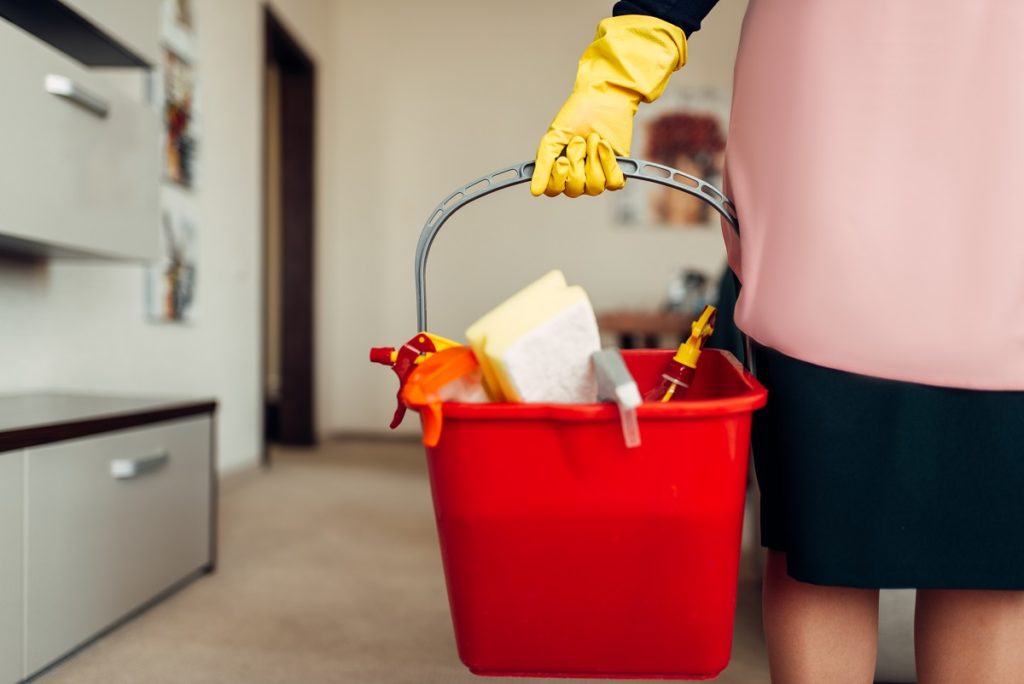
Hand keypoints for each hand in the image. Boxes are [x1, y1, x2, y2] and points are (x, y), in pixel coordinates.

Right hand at [530, 15, 686, 197]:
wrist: (603, 98)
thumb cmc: (576, 114)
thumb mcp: (554, 138)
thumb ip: (543, 165)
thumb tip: (535, 191)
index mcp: (558, 169)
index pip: (553, 190)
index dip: (558, 178)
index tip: (562, 159)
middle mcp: (577, 177)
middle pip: (575, 189)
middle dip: (577, 162)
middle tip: (579, 140)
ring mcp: (597, 175)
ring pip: (594, 187)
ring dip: (594, 160)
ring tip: (593, 138)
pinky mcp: (616, 171)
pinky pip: (613, 182)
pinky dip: (608, 161)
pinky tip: (604, 144)